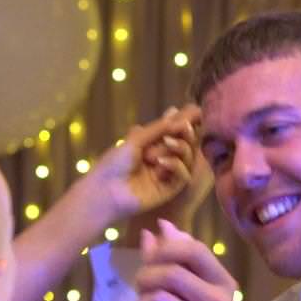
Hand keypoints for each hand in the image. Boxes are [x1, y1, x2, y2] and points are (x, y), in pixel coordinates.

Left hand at [126, 111, 214, 238]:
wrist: (105, 190)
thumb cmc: (114, 164)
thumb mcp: (136, 139)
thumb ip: (158, 128)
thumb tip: (177, 113)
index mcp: (152, 144)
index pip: (175, 132)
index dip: (185, 122)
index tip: (195, 110)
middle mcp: (162, 158)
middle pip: (186, 143)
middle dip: (185, 133)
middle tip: (183, 125)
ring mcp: (167, 174)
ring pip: (187, 157)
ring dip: (179, 147)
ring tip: (166, 142)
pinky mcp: (169, 189)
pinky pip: (183, 175)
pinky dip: (176, 165)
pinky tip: (160, 163)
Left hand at [131, 219, 238, 300]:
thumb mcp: (198, 294)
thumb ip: (178, 259)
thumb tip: (161, 226)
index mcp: (223, 283)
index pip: (194, 250)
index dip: (165, 249)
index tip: (151, 260)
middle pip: (171, 273)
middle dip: (146, 277)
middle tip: (140, 287)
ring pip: (158, 299)